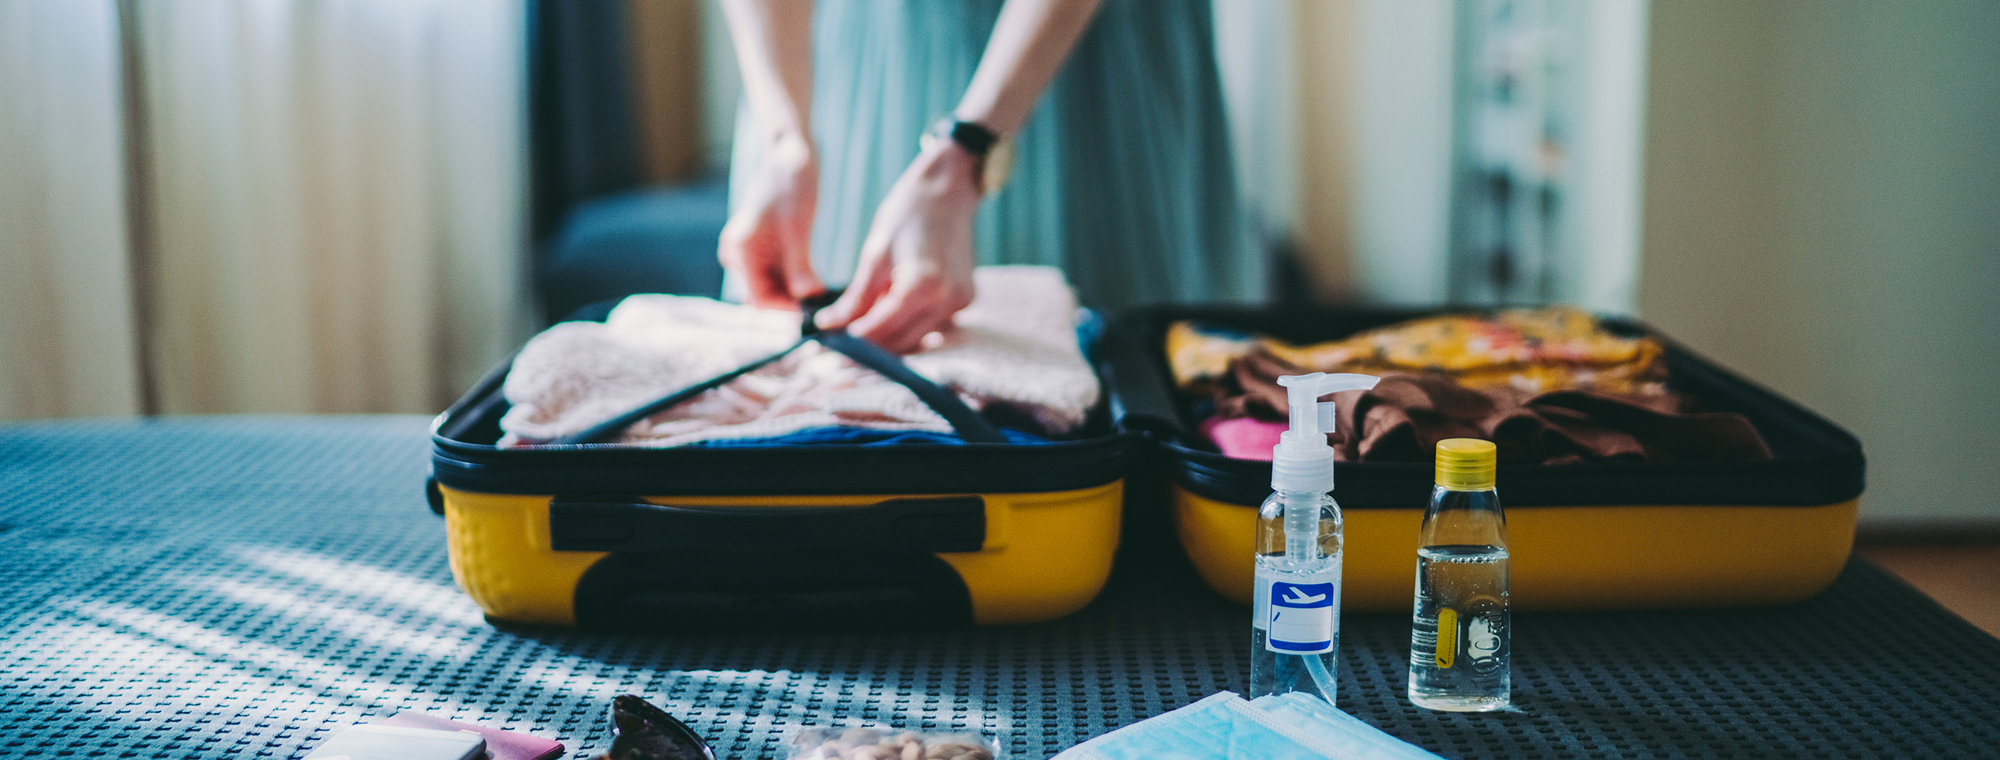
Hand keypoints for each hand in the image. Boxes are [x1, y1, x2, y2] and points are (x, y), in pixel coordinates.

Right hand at [718, 131, 823, 307]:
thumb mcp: (798, 229)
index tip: (814, 315)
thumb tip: (806, 297)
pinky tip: (819, 282)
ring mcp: (751, 250)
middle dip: (792, 303)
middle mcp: (739, 254)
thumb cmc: (792, 184)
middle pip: (765, 294)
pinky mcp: (764, 246)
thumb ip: (799, 266)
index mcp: (740, 251)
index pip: (759, 299)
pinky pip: (778, 272)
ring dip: (796, 293)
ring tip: (825, 296)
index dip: (785, 311)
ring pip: (773, 285)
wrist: (789, 154)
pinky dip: (797, 279)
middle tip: (825, 309)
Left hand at [814, 143, 981, 353]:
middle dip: (869, 349)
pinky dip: (908, 327)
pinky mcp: (965, 300)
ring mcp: (961, 302)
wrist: (948, 192)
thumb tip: (829, 326)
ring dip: (889, 341)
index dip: (853, 342)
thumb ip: (856, 297)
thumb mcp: (874, 253)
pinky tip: (887, 316)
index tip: (829, 347)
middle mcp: (948, 299)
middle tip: (838, 347)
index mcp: (923, 284)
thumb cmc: (907, 213)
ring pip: (917, 339)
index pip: (882, 328)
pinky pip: (931, 326)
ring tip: (858, 332)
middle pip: (902, 342)